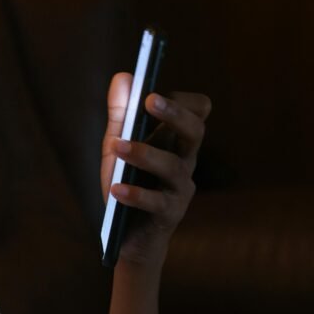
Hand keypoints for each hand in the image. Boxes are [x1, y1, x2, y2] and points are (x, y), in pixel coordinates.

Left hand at [100, 72, 210, 265]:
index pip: (197, 112)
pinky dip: (135, 193)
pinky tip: (116, 188)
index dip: (182, 99)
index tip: (155, 92)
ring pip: (173, 166)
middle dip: (175, 113)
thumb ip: (121, 115)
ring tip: (116, 146)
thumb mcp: (117, 148)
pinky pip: (156, 202)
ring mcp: (180, 189)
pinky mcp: (169, 215)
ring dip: (144, 153)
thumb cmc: (127, 185)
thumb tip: (124, 76)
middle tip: (149, 100)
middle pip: (195, 131)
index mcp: (175, 141)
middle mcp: (184, 162)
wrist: (128, 237)